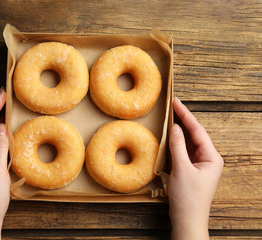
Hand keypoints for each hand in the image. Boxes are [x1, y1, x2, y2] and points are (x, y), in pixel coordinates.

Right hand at [168, 97, 223, 239]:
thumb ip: (178, 146)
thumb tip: (175, 128)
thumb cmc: (188, 198)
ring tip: (170, 116)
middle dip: (183, 120)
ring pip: (189, 142)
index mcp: (212, 157)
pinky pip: (184, 152)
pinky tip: (169, 137)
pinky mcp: (191, 170)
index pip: (198, 131)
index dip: (186, 115)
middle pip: (195, 134)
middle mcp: (208, 159)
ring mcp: (200, 165)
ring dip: (179, 131)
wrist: (187, 219)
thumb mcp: (181, 169)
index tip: (176, 102)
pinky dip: (176, 143)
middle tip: (172, 105)